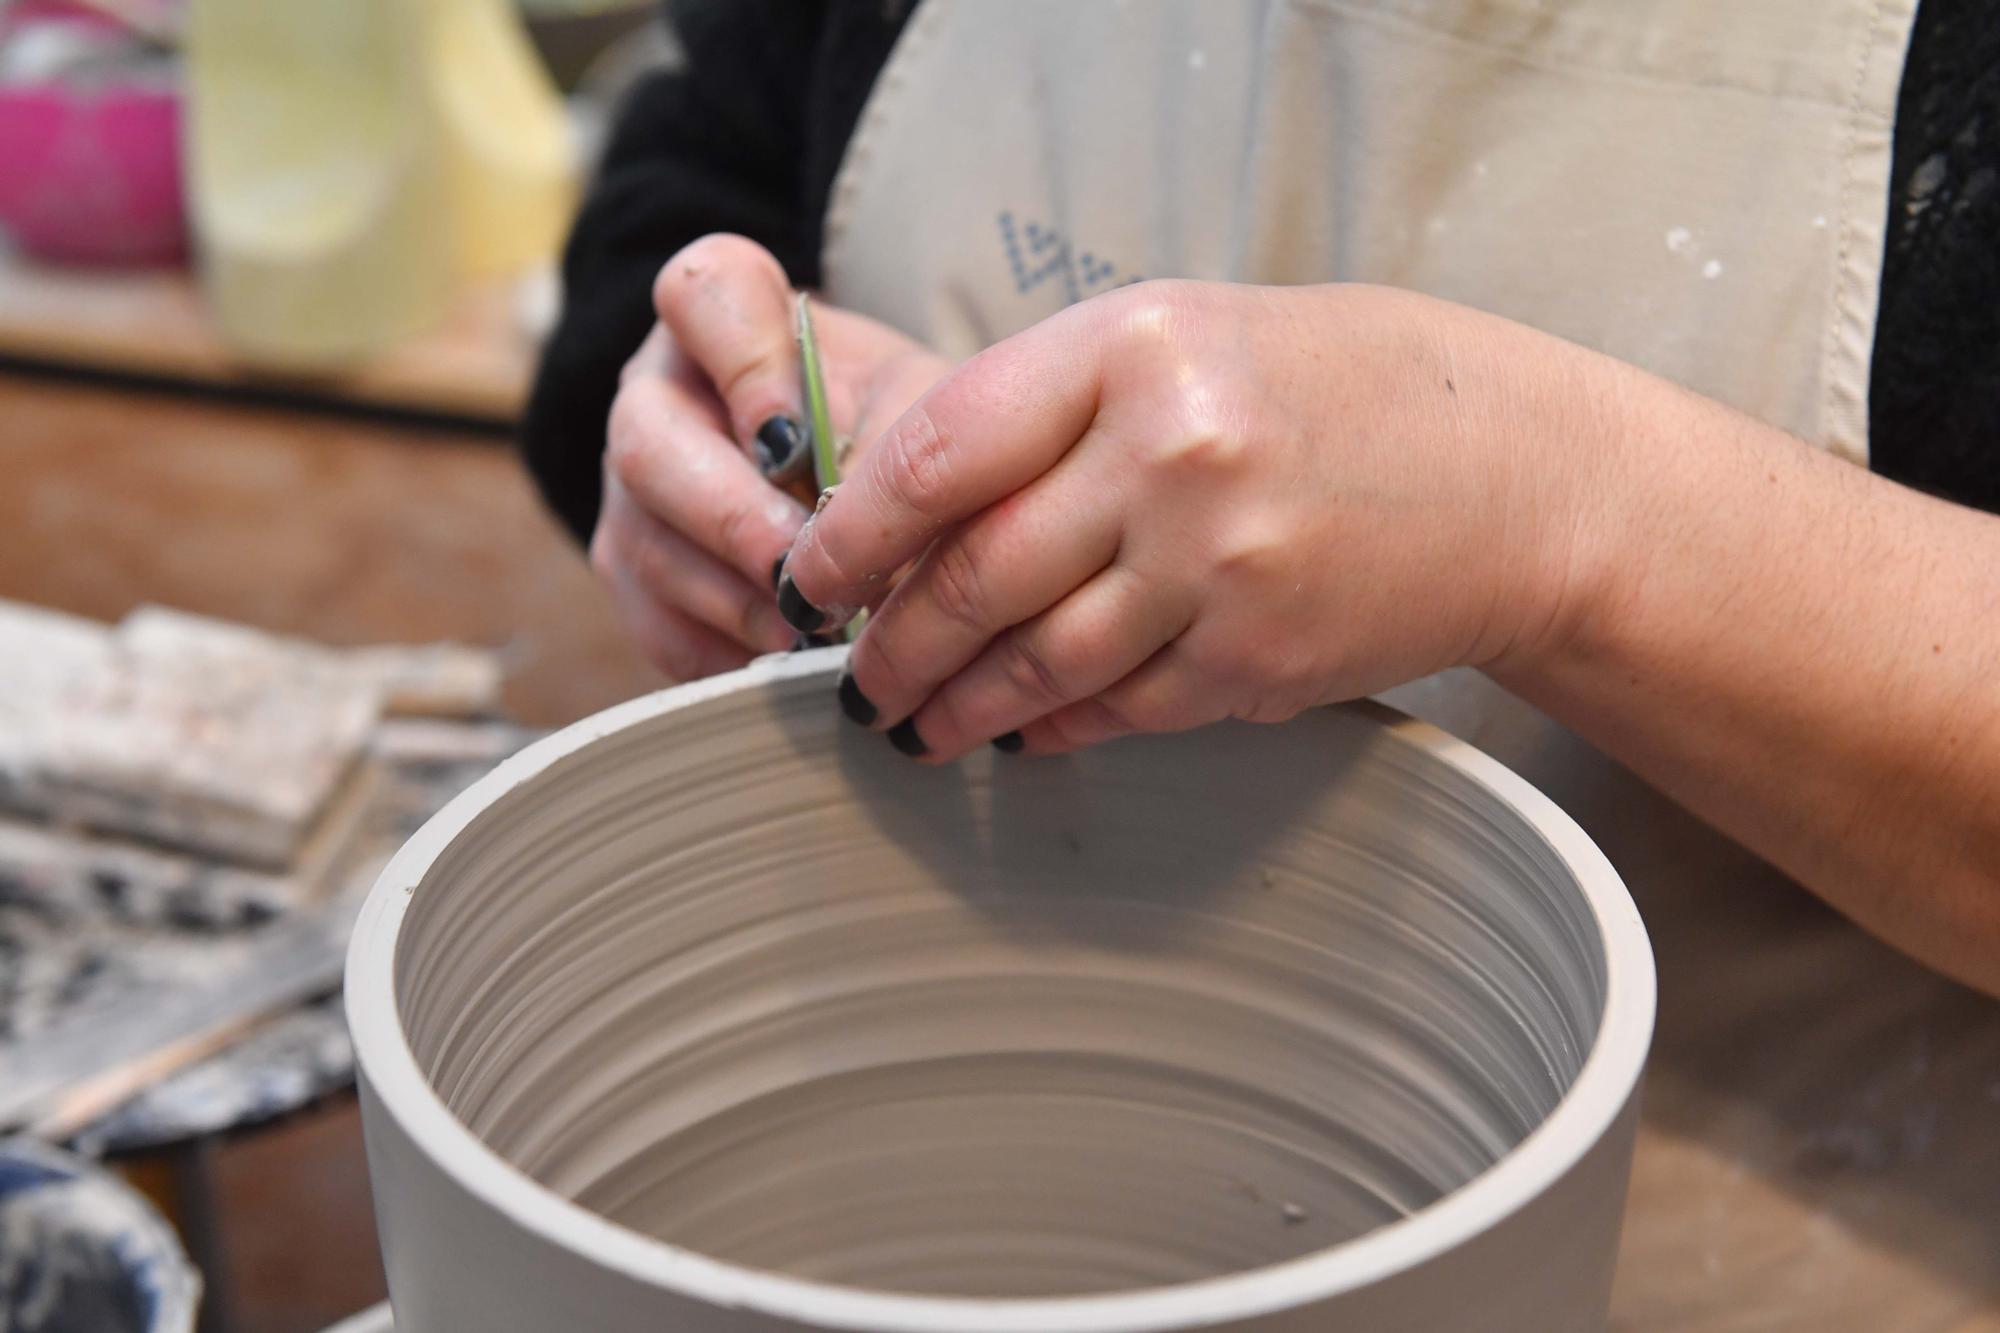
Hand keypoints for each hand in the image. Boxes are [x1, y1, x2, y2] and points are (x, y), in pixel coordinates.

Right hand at [592, 233, 950, 679]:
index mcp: (725, 318)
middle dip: (731, 516)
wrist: (860, 488)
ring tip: (811, 630)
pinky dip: (724, 653)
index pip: (701, 291)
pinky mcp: (636, 579)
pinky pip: (656, 625)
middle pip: (646, 442)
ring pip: (646, 544)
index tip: (795, 434)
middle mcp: (659, 396)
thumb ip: (906, 441)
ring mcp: (634, 492)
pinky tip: (787, 664)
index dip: (742, 364)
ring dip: (733, 597)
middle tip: (801, 568)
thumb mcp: (919, 405)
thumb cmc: (895, 428)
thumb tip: (894, 542)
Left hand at [779, 280, 1623, 758]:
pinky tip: (1020, 731)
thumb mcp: (1180, 341)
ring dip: (956, 707)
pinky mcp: (1257, 662)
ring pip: (1036, 665)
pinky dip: (1053, 728)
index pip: (938, 452)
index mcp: (1133, 349)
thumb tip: (906, 513)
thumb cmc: (1332, 392)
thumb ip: (1045, 411)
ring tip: (914, 723)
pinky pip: (1116, 711)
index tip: (812, 577)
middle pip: (974, 576)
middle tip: (853, 677)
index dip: (852, 532)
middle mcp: (1171, 456)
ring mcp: (1219, 570)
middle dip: (891, 644)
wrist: (1508, 473)